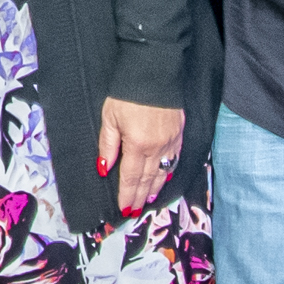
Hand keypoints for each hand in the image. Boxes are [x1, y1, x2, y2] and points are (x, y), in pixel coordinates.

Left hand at [97, 97, 184, 217]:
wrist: (154, 72)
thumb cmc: (127, 94)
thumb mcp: (110, 118)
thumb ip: (108, 145)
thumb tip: (105, 169)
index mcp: (138, 145)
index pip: (131, 177)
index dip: (127, 194)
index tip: (124, 208)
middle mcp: (157, 147)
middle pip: (148, 178)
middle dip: (140, 197)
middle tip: (134, 211)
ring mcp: (171, 141)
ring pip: (163, 171)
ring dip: (155, 188)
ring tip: (148, 200)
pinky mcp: (179, 133)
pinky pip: (175, 159)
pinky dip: (169, 171)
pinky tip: (165, 177)